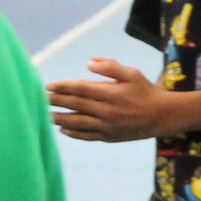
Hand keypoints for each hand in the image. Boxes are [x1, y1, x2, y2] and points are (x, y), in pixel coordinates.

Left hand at [47, 58, 175, 142]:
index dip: (63, 87)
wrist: (162, 117)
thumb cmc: (145, 91)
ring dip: (59, 119)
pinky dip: (74, 133)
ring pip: (78, 123)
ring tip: (44, 115)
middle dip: (56, 101)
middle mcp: (107, 111)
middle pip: (76, 105)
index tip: (47, 85)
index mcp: (111, 93)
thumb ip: (110, 67)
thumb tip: (88, 63)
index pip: (81, 89)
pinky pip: (87, 136)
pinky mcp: (109, 137)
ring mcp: (107, 126)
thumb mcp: (132, 73)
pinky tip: (62, 129)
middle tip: (39, 99)